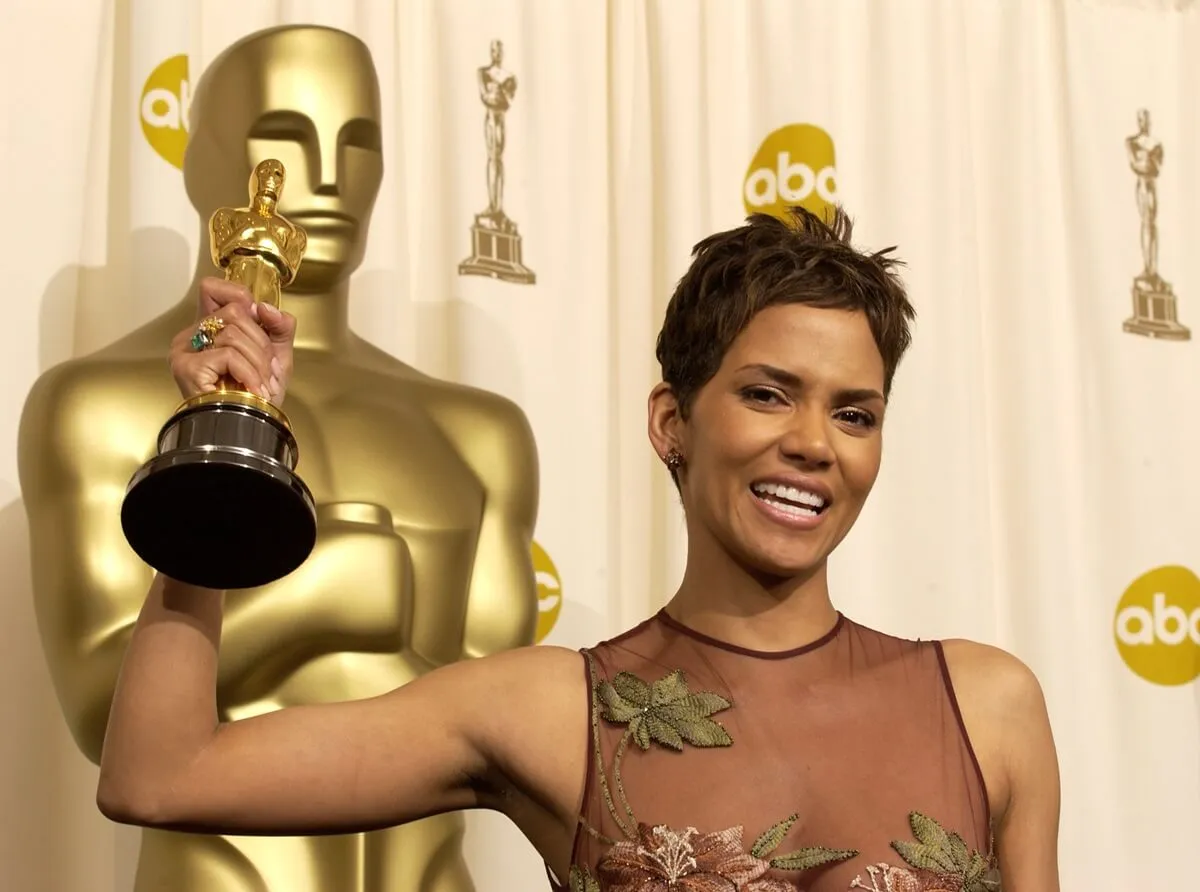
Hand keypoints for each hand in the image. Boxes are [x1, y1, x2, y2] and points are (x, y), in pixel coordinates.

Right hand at [169, 277, 295, 403]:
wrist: (253, 431)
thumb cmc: (258, 398)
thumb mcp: (277, 357)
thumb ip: (279, 326)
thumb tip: (264, 306)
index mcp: (209, 329)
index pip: (214, 288)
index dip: (240, 297)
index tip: (259, 324)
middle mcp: (191, 335)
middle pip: (234, 312)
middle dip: (262, 343)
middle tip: (267, 370)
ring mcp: (185, 350)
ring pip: (233, 333)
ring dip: (259, 362)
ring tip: (260, 384)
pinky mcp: (187, 366)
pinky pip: (228, 354)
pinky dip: (249, 372)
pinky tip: (252, 389)